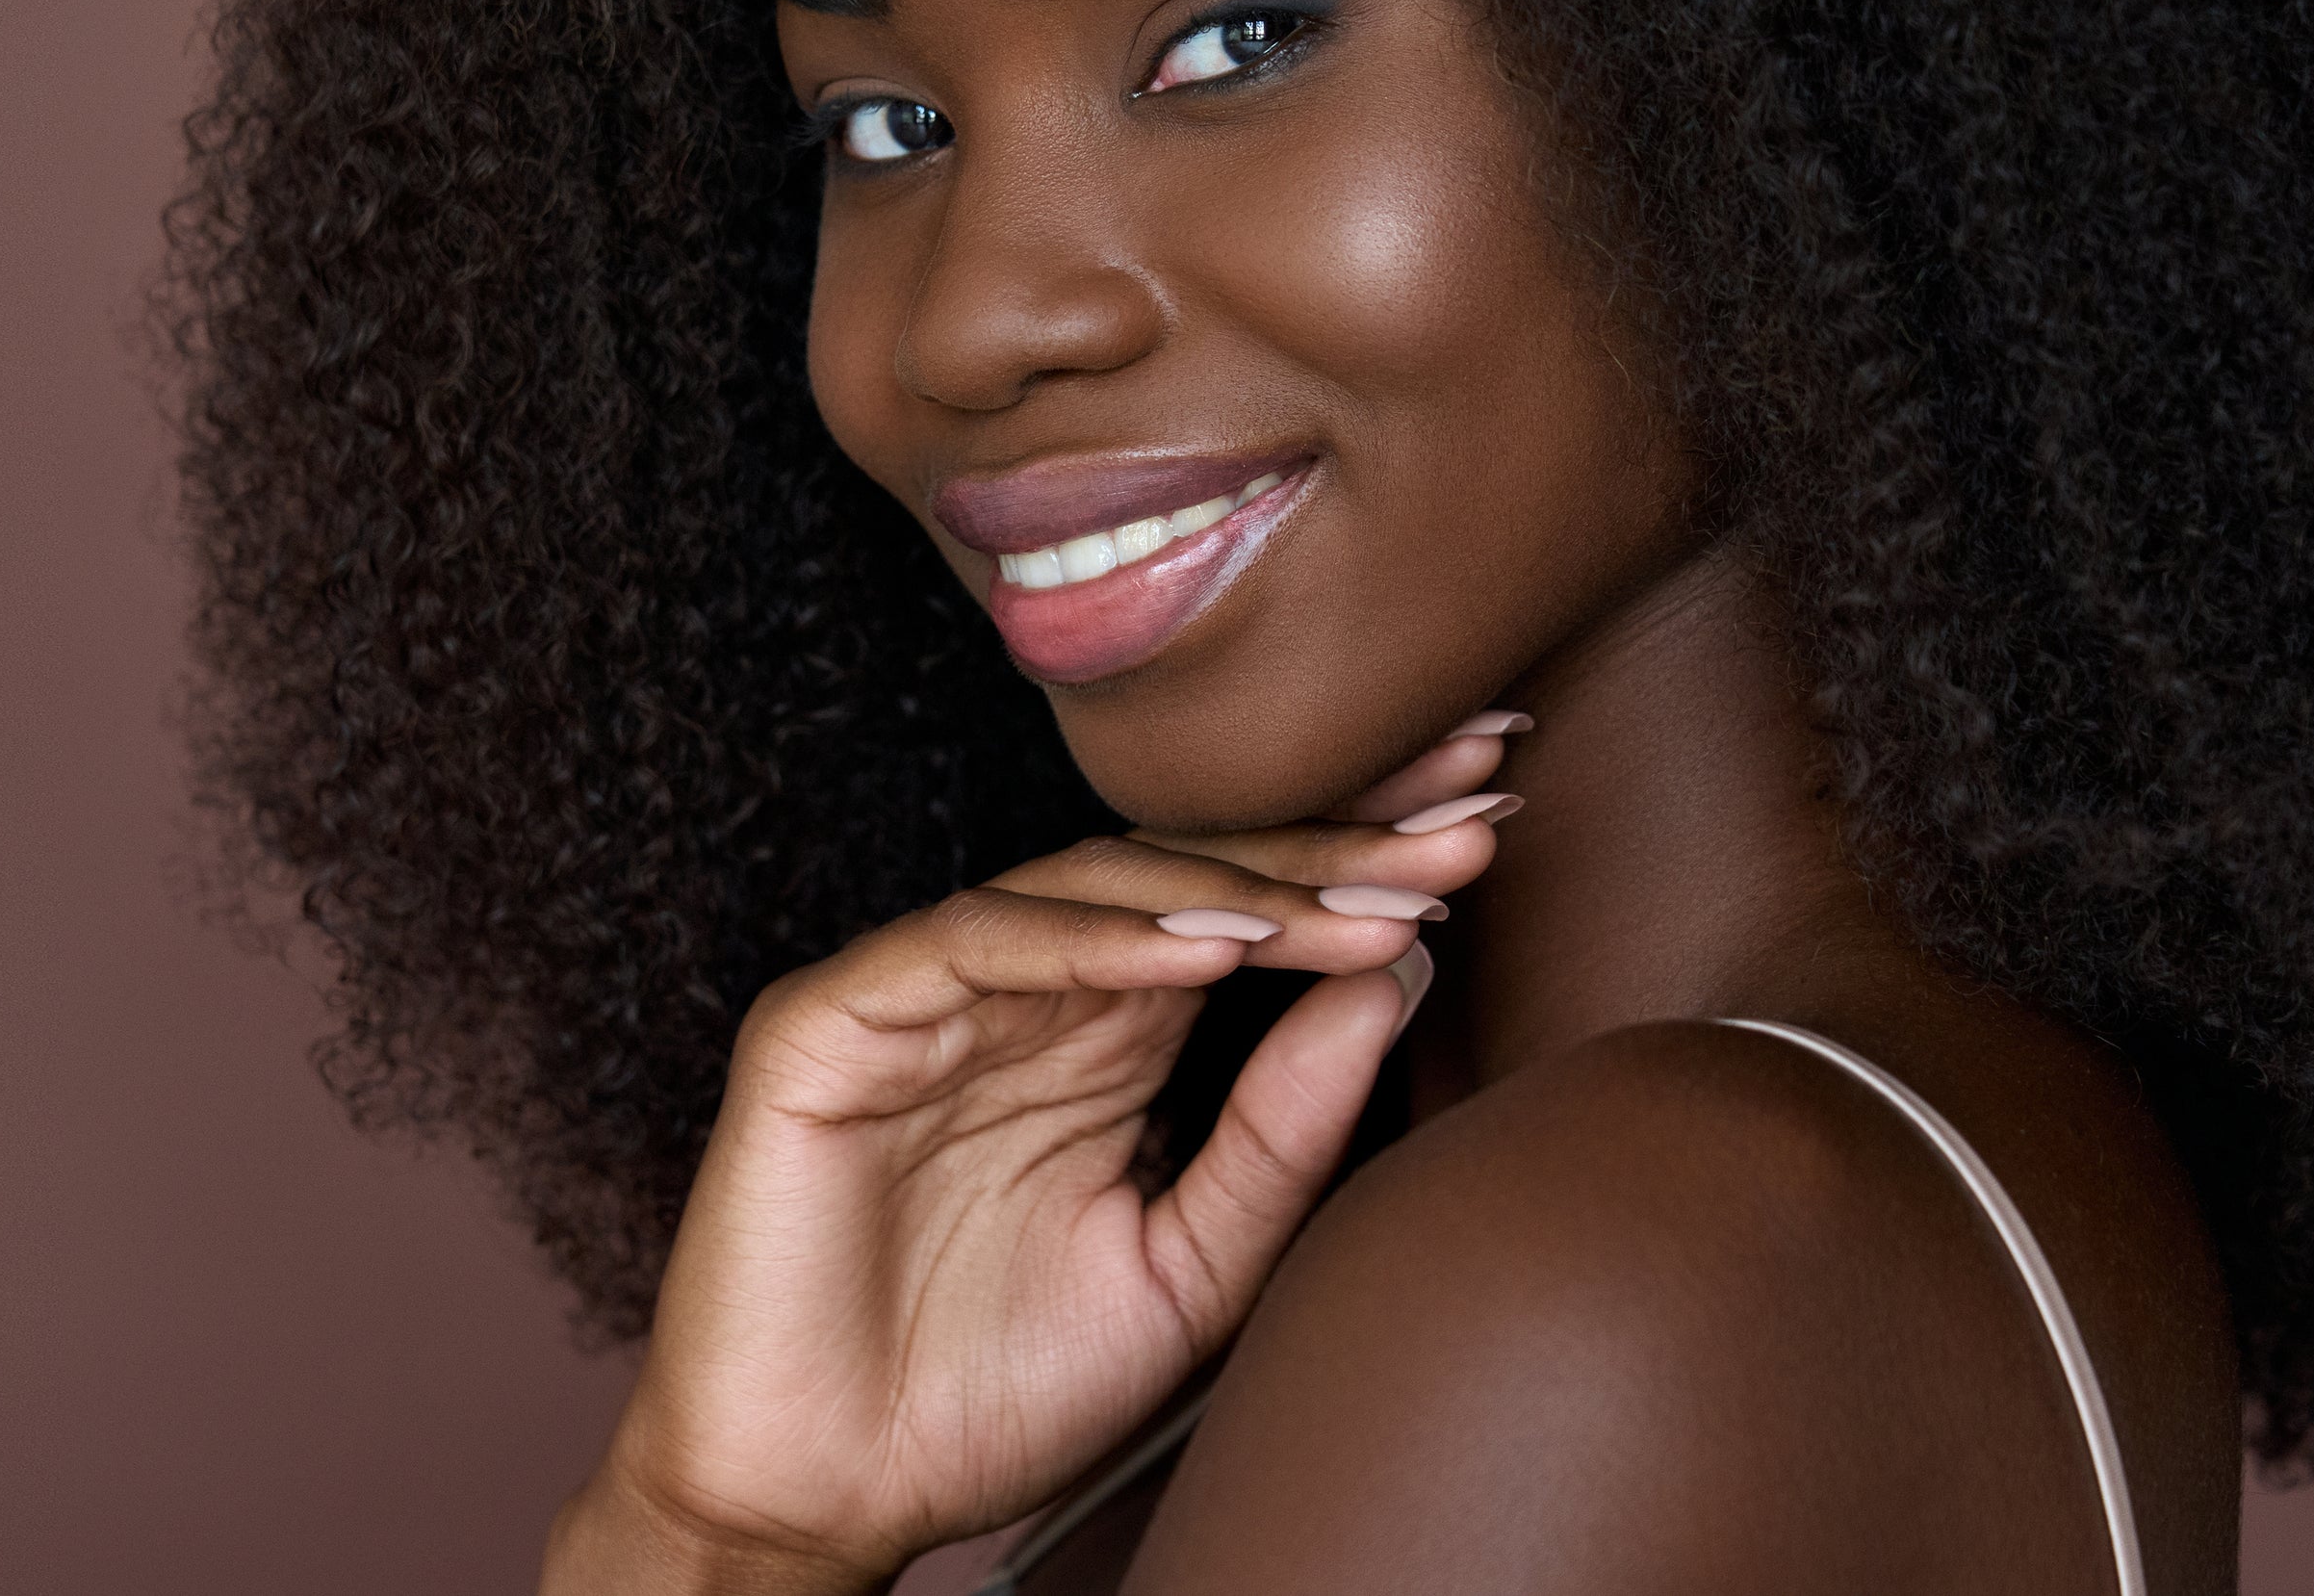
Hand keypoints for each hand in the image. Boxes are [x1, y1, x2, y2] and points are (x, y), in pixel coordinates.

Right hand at [541, 715, 1529, 1593]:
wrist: (825, 1498)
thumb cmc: (996, 1395)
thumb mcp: (1191, 1271)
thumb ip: (1282, 1136)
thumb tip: (1399, 971)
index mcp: (1104, 1042)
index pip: (1241, 913)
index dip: (1358, 862)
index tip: (1488, 831)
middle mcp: (1019, 995)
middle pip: (1181, 872)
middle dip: (1329, 838)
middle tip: (1463, 814)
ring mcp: (921, 998)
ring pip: (1084, 886)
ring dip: (1232, 886)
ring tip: (1360, 902)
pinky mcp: (829, 1022)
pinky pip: (968, 944)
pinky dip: (1088, 938)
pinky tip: (1206, 948)